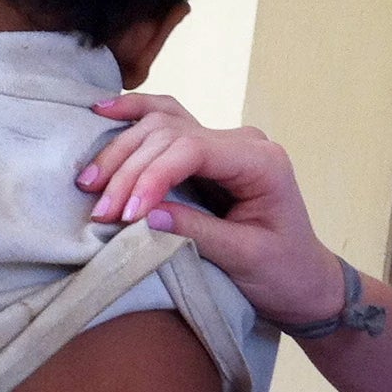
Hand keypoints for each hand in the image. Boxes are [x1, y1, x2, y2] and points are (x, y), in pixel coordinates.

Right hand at [76, 94, 343, 324]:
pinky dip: (134, 116)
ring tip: (88, 182)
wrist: (303, 281)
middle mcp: (242, 141)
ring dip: (121, 151)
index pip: (192, 150)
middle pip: (170, 135)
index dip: (151, 177)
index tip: (125, 215)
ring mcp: (224, 141)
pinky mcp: (207, 152)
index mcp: (261, 161)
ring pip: (161, 125)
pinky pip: (166, 122)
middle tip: (99, 210)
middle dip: (129, 171)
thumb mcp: (243, 258)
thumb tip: (144, 215)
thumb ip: (196, 232)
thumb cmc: (282, 272)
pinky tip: (102, 110)